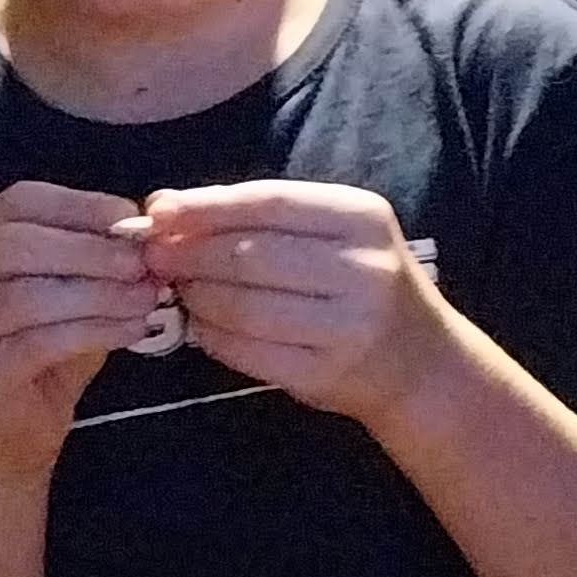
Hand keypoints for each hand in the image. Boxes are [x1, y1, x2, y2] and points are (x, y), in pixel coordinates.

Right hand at [0, 181, 158, 476]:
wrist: (6, 437)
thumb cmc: (45, 354)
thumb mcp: (70, 291)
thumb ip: (95, 256)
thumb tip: (144, 226)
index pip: (17, 202)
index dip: (81, 205)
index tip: (135, 220)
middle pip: (15, 244)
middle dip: (90, 250)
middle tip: (145, 265)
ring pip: (25, 294)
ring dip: (98, 293)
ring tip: (147, 299)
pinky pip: (37, 341)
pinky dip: (93, 331)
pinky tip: (132, 331)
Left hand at [138, 182, 456, 425]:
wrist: (422, 364)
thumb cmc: (363, 284)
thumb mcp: (333, 234)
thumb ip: (258, 217)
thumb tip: (165, 205)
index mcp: (363, 218)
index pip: (269, 203)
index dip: (205, 207)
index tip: (156, 211)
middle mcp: (363, 269)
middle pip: (250, 256)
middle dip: (189, 254)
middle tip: (154, 257)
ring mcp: (347, 326)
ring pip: (242, 306)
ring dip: (196, 296)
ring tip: (180, 290)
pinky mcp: (325, 373)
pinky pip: (247, 350)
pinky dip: (211, 335)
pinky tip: (203, 324)